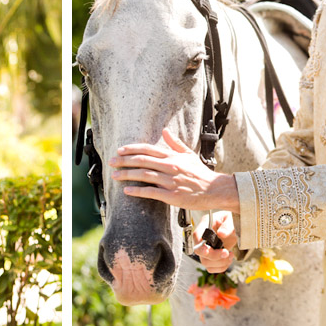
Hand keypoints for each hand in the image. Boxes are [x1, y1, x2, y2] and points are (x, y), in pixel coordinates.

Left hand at [110, 128, 239, 212]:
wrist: (214, 190)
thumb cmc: (200, 172)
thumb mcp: (188, 154)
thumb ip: (175, 143)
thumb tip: (164, 130)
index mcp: (172, 156)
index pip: (148, 149)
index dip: (131, 149)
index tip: (119, 150)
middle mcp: (170, 166)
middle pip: (142, 161)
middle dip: (124, 161)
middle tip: (111, 162)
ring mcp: (170, 181)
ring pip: (144, 175)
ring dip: (127, 175)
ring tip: (114, 175)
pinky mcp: (171, 195)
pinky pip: (151, 192)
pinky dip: (137, 191)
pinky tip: (127, 190)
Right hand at [193, 211, 236, 272]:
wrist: (236, 226)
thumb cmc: (232, 219)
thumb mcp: (232, 219)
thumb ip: (227, 226)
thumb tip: (221, 234)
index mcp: (206, 224)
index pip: (196, 235)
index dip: (200, 245)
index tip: (208, 251)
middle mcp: (203, 237)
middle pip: (199, 252)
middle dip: (214, 256)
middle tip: (227, 252)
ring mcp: (206, 248)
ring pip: (205, 262)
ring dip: (219, 262)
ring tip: (230, 255)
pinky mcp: (211, 257)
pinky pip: (211, 268)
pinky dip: (221, 267)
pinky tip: (228, 259)